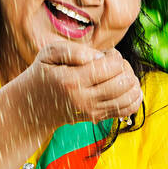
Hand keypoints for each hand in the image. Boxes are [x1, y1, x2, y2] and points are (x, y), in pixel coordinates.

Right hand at [23, 42, 142, 129]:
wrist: (33, 105)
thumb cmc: (45, 73)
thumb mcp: (49, 54)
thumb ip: (74, 50)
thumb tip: (100, 57)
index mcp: (71, 81)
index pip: (111, 66)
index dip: (115, 55)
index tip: (106, 54)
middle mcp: (84, 99)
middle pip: (124, 82)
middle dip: (125, 67)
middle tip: (114, 64)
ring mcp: (92, 111)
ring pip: (129, 96)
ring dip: (132, 81)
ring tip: (119, 74)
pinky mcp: (98, 118)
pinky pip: (128, 110)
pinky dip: (134, 97)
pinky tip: (126, 88)